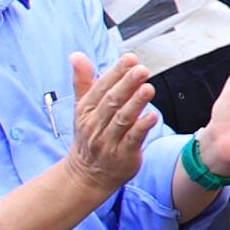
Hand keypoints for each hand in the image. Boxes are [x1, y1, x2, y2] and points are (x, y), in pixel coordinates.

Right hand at [64, 54, 157, 195]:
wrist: (87, 174)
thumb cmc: (89, 136)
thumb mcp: (82, 108)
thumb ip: (84, 81)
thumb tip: (76, 55)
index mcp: (86, 110)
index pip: (101, 88)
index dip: (116, 73)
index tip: (130, 59)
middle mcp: (95, 125)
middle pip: (112, 102)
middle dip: (127, 84)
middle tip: (141, 69)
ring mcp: (108, 142)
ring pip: (122, 120)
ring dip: (136, 103)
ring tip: (148, 88)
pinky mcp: (123, 155)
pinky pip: (133, 140)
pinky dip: (142, 128)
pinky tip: (153, 116)